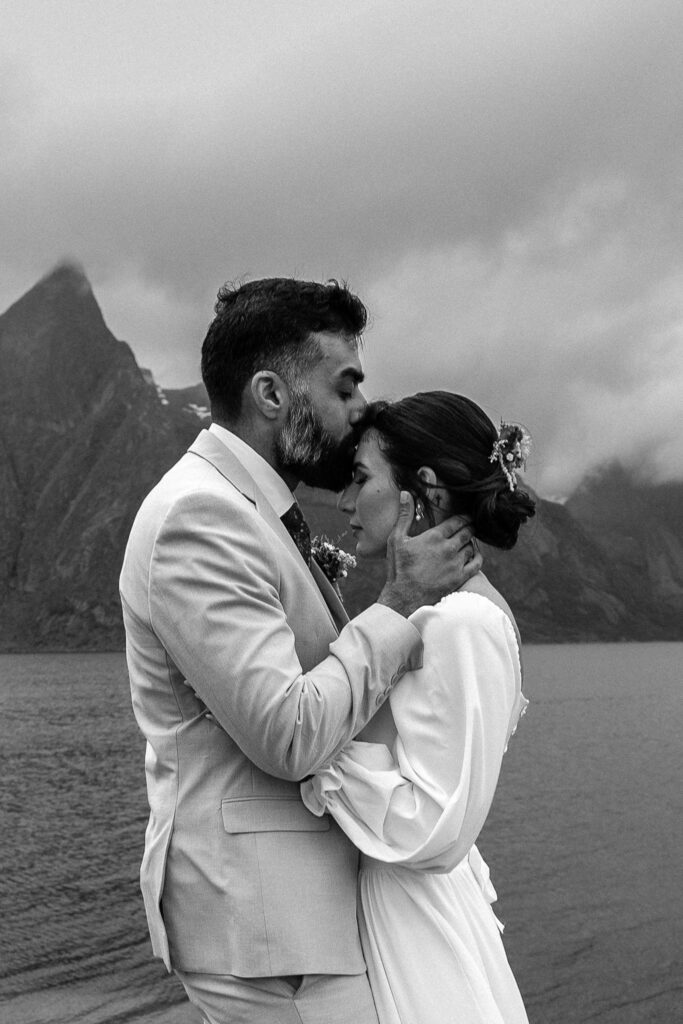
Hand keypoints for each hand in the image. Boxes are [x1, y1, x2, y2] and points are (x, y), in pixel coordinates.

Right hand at [377, 491, 482, 617]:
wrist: (404, 597)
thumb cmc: (399, 568)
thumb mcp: (396, 539)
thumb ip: (404, 515)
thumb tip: (406, 493)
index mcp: (435, 537)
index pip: (457, 521)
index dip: (464, 517)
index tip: (466, 516)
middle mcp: (449, 548)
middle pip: (468, 532)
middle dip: (470, 527)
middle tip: (470, 525)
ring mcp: (456, 563)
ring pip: (471, 547)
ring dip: (471, 542)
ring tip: (468, 540)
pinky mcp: (460, 577)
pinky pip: (477, 563)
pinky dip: (478, 557)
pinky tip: (474, 555)